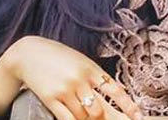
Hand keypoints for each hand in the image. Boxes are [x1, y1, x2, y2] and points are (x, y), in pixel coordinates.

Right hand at [4, 36, 142, 119]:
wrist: (29, 53)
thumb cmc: (58, 56)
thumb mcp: (80, 60)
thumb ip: (95, 76)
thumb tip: (115, 92)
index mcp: (90, 67)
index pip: (114, 89)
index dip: (128, 105)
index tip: (138, 117)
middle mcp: (80, 79)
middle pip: (99, 109)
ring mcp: (65, 89)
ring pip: (84, 117)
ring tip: (84, 115)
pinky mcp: (51, 99)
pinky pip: (67, 119)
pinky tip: (74, 119)